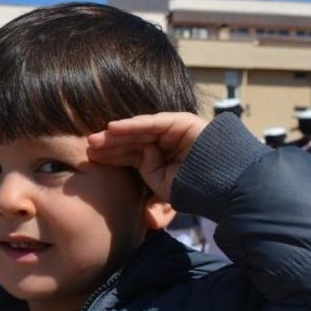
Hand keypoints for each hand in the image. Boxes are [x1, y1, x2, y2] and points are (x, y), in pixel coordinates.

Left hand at [86, 112, 207, 201]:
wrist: (223, 187)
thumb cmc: (191, 189)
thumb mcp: (159, 182)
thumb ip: (144, 168)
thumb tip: (134, 158)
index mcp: (159, 156)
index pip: (130, 153)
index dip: (110, 155)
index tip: (90, 158)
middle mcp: (165, 140)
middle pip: (131, 140)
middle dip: (109, 143)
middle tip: (87, 146)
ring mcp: (173, 129)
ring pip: (139, 130)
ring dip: (116, 134)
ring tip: (95, 138)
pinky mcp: (181, 121)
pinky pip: (153, 123)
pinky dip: (133, 125)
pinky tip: (114, 128)